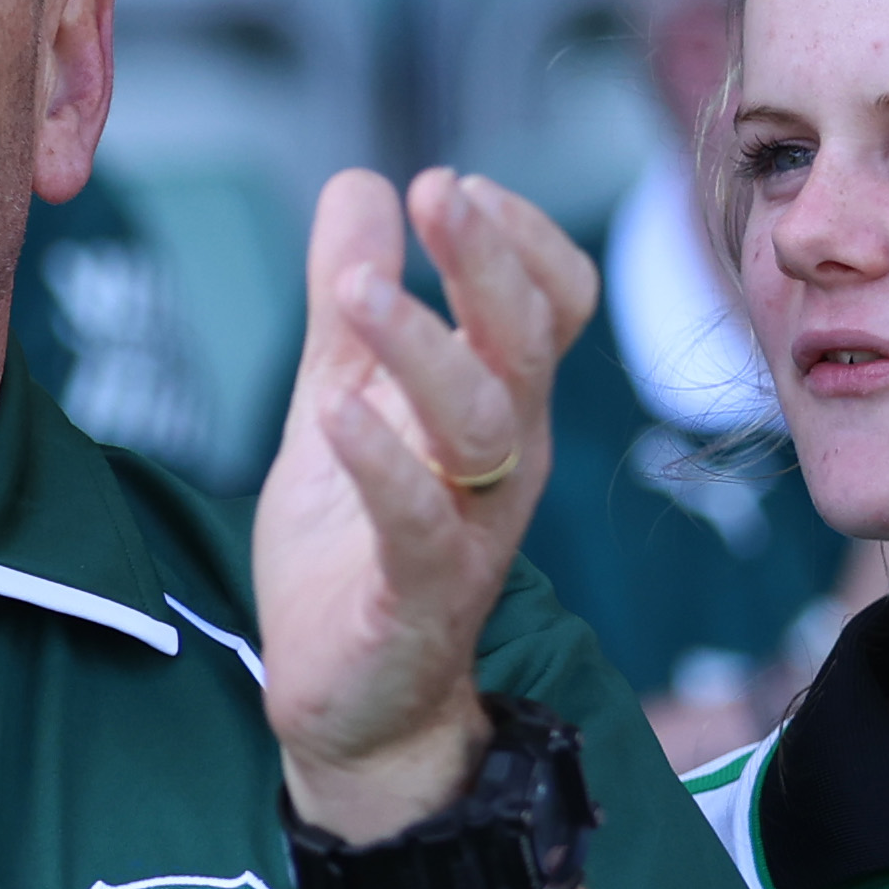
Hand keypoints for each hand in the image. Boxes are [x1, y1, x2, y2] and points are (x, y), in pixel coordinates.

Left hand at [256, 167, 596, 836]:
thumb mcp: (342, 402)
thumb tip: (359, 182)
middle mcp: (503, 461)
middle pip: (526, 343)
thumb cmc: (358, 548)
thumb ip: (347, 308)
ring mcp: (470, 529)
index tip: (454, 185)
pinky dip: (382, 463)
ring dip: (423, 345)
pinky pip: (417, 523)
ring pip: (480, 423)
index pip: (553, 303)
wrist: (355, 706)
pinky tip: (336, 412)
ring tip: (359, 289)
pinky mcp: (418, 597)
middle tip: (440, 190)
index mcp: (495, 406)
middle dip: (489, 260)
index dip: (518, 239)